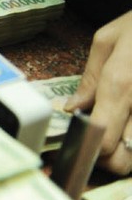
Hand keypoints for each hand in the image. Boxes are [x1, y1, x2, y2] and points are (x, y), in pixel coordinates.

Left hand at [64, 9, 131, 174]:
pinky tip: (130, 126)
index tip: (83, 145)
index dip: (90, 150)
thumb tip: (74, 107)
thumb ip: (90, 77)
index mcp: (121, 85)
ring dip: (129, 154)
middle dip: (110, 160)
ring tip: (118, 137)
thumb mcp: (109, 39)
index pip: (102, 138)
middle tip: (100, 146)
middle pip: (125, 158)